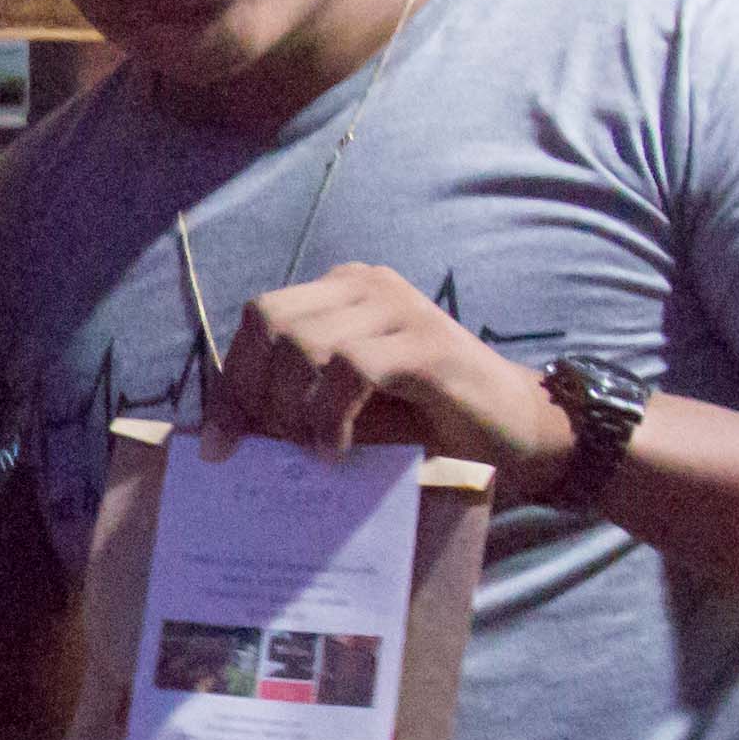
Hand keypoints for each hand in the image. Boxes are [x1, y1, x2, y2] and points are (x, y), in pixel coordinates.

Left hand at [211, 262, 574, 490]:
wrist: (521, 433)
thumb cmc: (428, 425)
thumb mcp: (347, 411)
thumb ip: (294, 404)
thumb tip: (221, 433)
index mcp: (342, 294)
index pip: (260, 318)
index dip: (229, 382)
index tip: (218, 446)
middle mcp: (367, 287)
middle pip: (270, 321)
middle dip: (251, 392)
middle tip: (265, 451)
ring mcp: (398, 309)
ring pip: (303, 341)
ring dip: (292, 407)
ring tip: (309, 452)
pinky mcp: (425, 344)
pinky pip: (350, 369)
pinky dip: (330, 416)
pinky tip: (337, 452)